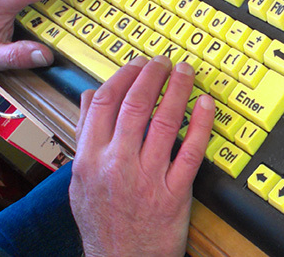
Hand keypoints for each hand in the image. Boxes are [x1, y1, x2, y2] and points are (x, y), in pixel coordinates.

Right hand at [70, 56, 214, 256]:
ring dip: (177, 90)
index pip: (105, 103)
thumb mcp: (79, 179)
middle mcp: (117, 164)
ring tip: (185, 72)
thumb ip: (84, 136)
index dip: (123, 76)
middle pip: (136, 105)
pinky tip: (205, 104)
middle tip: (164, 61)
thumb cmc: (101, 221)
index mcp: (90, 158)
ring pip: (165, 121)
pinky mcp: (174, 192)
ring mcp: (148, 178)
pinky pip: (191, 151)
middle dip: (152, 75)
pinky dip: (200, 124)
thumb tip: (87, 99)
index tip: (136, 64)